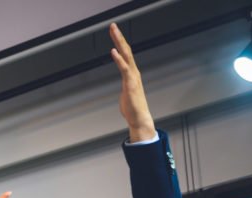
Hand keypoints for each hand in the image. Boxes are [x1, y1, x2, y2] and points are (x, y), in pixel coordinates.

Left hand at [109, 22, 154, 141]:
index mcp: (132, 73)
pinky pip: (125, 69)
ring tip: (114, 32)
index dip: (120, 42)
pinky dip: (119, 60)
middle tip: (113, 25)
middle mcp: (134, 72)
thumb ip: (126, 85)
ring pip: (126, 55)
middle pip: (126, 50)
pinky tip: (114, 51)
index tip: (114, 32)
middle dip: (119, 37)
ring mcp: (133, 77)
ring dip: (119, 43)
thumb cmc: (132, 107)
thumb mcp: (127, 92)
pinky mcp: (130, 84)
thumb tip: (125, 85)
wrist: (139, 118)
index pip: (125, 54)